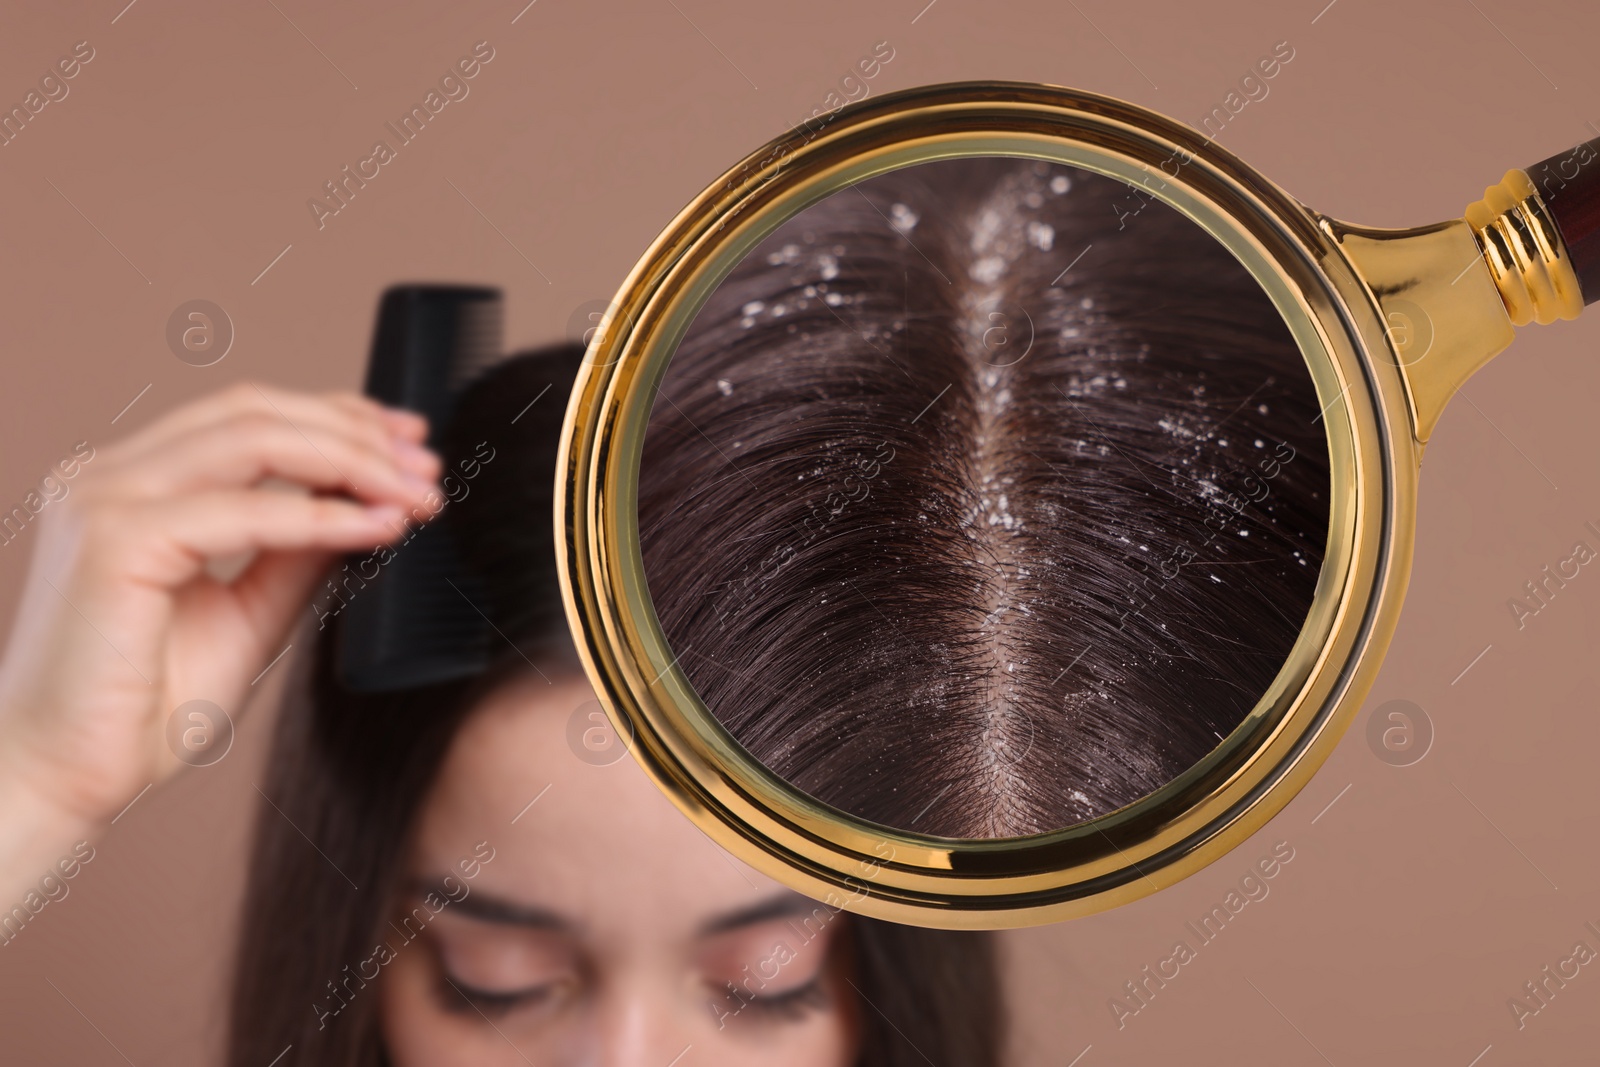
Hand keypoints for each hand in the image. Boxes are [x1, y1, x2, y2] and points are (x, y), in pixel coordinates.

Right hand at [0, 381, 440, 876]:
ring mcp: (103, 500)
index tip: (409, 442)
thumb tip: (362, 506)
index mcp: (132, 485)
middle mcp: (109, 477)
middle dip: (357, 433)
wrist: (61, 778)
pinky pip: (243, 510)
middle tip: (429, 467)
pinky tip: (376, 528)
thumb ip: (294, 556)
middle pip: (255, 412)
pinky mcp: (113, 540)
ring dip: (351, 462)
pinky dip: (320, 515)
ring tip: (416, 493)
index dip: (337, 417)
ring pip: (253, 439)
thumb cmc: (138, 710)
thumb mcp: (245, 615)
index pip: (247, 417)